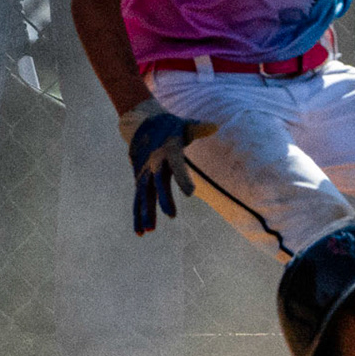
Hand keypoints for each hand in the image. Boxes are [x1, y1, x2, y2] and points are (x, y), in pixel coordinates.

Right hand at [122, 98, 218, 234]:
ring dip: (146, 213)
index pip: (177, 165)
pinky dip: (138, 215)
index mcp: (168, 151)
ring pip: (144, 195)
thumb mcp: (184, 125)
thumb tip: (216, 126)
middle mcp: (154, 163)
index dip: (183, 178)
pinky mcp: (139, 179)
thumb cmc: (170, 126)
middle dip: (164, 199)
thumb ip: (199, 128)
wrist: (141, 123)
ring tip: (150, 231)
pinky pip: (138, 199)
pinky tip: (141, 232)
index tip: (191, 193)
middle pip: (158, 184)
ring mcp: (144, 173)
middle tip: (172, 215)